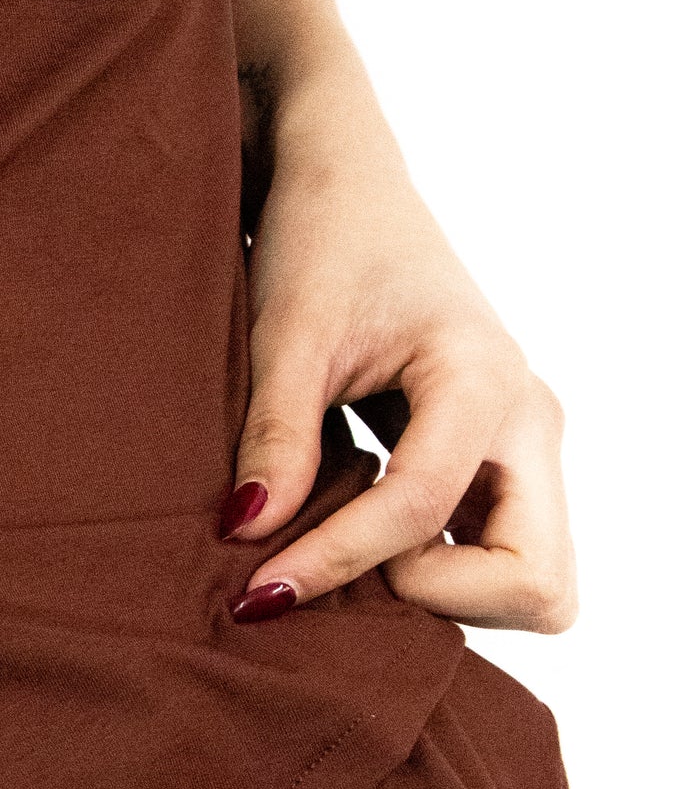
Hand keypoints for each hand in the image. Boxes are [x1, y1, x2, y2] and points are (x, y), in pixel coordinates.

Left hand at [223, 66, 576, 632]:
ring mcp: (522, 445)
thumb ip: (275, 433)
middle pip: (538, 584)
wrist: (349, 186)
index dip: (336, 562)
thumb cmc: (324, 236)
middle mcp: (527, 420)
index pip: (419, 510)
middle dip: (441, 603)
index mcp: (482, 378)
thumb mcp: (287, 330)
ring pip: (529, 582)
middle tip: (338, 570)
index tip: (256, 590)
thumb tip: (249, 532)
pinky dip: (433, 574)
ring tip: (335, 554)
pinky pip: (493, 556)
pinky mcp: (496, 460)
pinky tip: (348, 542)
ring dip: (441, 596)